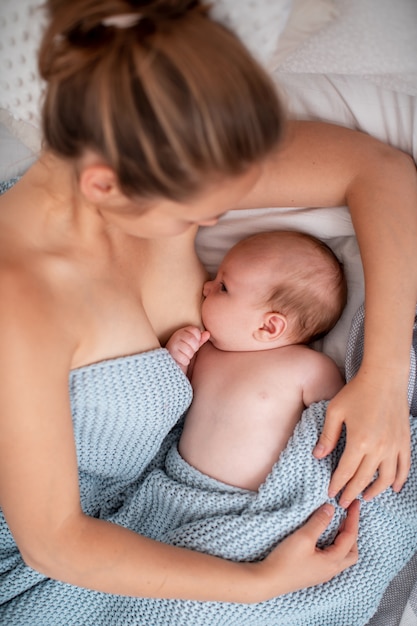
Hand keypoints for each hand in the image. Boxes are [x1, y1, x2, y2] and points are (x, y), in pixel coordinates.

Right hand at [166, 326, 209, 373]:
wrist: (173, 361)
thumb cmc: (185, 351)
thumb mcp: (194, 344)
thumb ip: (201, 339)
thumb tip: (208, 333)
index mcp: (183, 331)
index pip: (196, 330)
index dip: (198, 338)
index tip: (194, 343)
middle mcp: (177, 335)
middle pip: (193, 340)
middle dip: (194, 348)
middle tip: (189, 350)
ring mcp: (173, 344)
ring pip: (189, 351)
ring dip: (189, 355)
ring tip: (185, 354)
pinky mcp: (171, 353)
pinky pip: (185, 359)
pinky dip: (185, 361)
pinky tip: (182, 359)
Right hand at [260, 501, 358, 595]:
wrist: (268, 581)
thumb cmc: (286, 561)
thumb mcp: (304, 537)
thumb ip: (319, 522)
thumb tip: (331, 509)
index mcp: (332, 561)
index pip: (350, 537)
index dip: (354, 519)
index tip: (355, 504)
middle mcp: (331, 569)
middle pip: (352, 551)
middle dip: (353, 532)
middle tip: (349, 516)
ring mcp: (322, 573)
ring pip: (343, 556)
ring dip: (344, 540)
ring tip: (339, 524)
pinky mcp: (313, 572)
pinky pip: (332, 558)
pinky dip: (335, 545)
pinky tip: (326, 538)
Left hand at [313, 369, 410, 506]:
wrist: (385, 377)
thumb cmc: (357, 392)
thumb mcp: (335, 411)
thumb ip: (328, 435)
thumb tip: (317, 456)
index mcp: (359, 441)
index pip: (346, 472)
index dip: (338, 485)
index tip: (331, 494)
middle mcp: (379, 448)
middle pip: (364, 479)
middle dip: (352, 493)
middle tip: (344, 502)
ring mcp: (394, 446)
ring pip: (386, 478)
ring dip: (375, 491)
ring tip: (365, 497)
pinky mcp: (404, 442)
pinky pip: (404, 467)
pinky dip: (399, 480)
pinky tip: (393, 488)